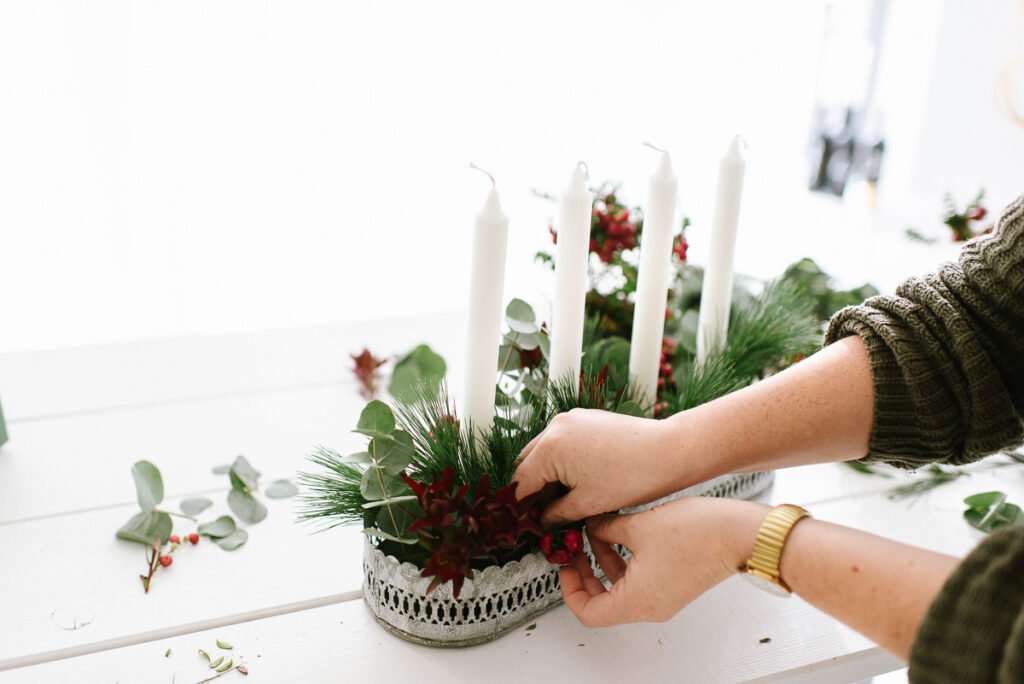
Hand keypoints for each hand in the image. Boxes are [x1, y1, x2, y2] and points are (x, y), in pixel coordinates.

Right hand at [513, 408, 700, 525]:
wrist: (669, 452)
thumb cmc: (632, 478)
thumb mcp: (587, 504)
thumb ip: (556, 514)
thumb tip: (542, 521)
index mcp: (550, 447)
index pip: (521, 483)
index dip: (521, 508)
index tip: (523, 525)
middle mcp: (555, 427)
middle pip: (527, 464)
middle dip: (531, 490)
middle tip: (540, 517)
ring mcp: (570, 419)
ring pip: (544, 452)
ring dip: (545, 475)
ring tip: (559, 502)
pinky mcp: (585, 418)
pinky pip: (561, 442)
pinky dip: (560, 461)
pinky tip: (574, 482)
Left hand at [561, 497, 765, 626]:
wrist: (742, 534)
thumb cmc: (699, 534)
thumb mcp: (638, 524)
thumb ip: (605, 527)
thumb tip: (590, 525)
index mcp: (637, 602)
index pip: (588, 612)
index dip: (570, 587)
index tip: (564, 563)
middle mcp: (650, 606)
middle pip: (603, 601)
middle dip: (585, 572)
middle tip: (574, 546)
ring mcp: (664, 597)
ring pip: (621, 586)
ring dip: (604, 560)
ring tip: (596, 531)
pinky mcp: (674, 584)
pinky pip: (638, 578)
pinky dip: (624, 559)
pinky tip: (620, 531)